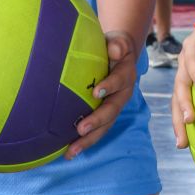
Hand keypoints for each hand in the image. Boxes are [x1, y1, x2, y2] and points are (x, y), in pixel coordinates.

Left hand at [65, 30, 137, 157]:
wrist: (119, 56)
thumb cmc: (113, 47)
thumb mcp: (117, 42)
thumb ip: (117, 45)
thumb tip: (115, 50)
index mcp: (126, 75)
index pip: (119, 80)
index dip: (109, 86)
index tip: (96, 92)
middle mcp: (122, 95)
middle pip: (112, 110)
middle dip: (97, 121)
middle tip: (81, 130)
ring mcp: (114, 107)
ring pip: (105, 126)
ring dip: (89, 140)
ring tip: (71, 152)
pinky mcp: (105, 116)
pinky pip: (97, 131)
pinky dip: (84, 141)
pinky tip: (68, 152)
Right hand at [171, 5, 194, 147]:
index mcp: (192, 45)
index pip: (192, 58)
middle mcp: (184, 62)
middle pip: (180, 85)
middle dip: (183, 104)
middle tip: (189, 121)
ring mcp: (183, 75)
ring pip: (177, 100)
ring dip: (178, 121)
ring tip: (182, 143)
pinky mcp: (187, 85)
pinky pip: (183, 104)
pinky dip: (184, 122)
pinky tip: (190, 143)